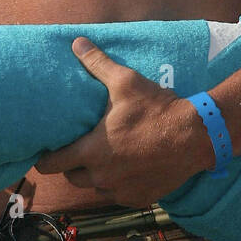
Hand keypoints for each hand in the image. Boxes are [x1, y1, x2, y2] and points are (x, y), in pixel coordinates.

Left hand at [34, 38, 213, 205]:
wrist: (195, 136)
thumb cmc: (156, 109)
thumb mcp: (125, 82)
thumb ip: (97, 64)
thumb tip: (77, 42)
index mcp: (91, 151)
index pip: (52, 164)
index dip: (45, 159)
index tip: (44, 154)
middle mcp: (101, 176)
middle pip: (72, 177)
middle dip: (72, 166)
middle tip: (79, 150)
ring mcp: (120, 191)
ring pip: (95, 188)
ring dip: (95, 177)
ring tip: (102, 159)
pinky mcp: (139, 198)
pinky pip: (118, 195)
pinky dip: (118, 185)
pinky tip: (126, 170)